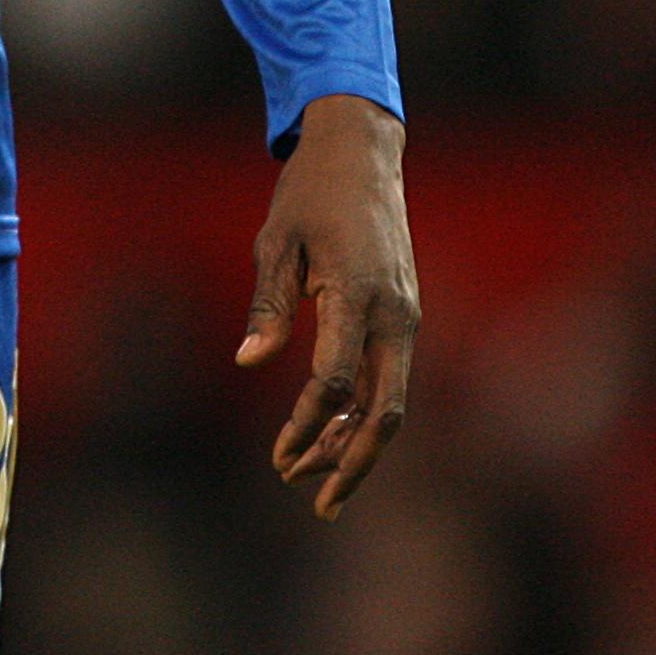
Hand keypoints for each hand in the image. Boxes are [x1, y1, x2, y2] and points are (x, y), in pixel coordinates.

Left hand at [236, 94, 417, 519]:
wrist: (363, 152)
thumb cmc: (310, 192)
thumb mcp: (276, 240)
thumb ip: (267, 304)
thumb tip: (249, 362)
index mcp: (357, 293)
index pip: (335, 379)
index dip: (309, 424)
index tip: (280, 457)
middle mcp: (394, 312)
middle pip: (385, 410)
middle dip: (352, 462)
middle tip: (317, 502)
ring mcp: (406, 315)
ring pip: (392, 399)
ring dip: (357, 443)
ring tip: (316, 480)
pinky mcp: (404, 314)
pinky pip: (389, 376)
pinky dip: (365, 411)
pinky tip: (334, 433)